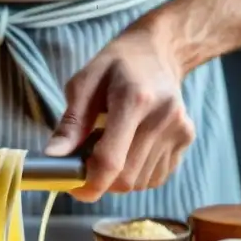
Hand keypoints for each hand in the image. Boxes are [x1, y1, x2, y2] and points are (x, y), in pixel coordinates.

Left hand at [44, 26, 194, 202]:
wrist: (158, 52)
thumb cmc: (115, 66)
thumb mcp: (84, 83)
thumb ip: (70, 124)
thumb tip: (53, 158)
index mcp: (134, 100)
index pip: (111, 161)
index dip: (89, 184)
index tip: (73, 188)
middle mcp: (162, 117)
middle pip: (126, 178)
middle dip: (101, 180)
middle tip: (87, 159)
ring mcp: (179, 129)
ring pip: (140, 183)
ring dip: (119, 176)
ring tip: (112, 145)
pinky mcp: (187, 138)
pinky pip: (155, 177)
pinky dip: (137, 173)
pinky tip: (131, 147)